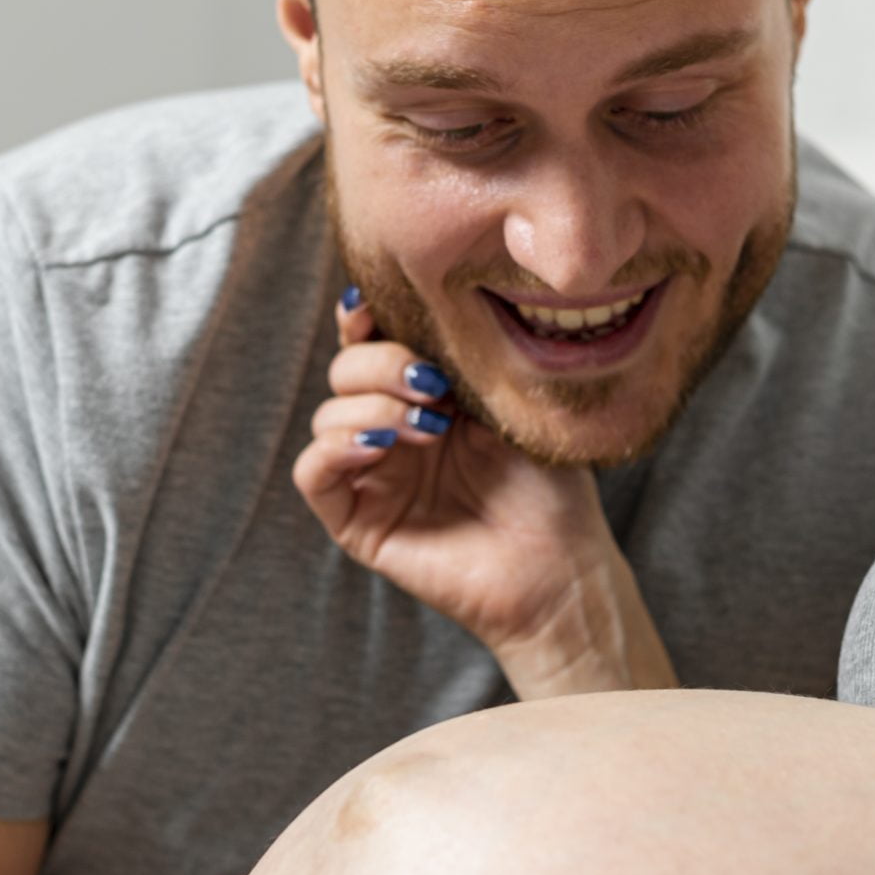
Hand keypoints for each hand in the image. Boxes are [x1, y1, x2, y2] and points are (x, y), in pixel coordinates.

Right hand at [292, 290, 675, 697]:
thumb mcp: (512, 405)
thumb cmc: (551, 489)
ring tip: (429, 426)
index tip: (377, 306)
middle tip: (434, 384)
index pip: (372, 342)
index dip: (364, 318)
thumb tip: (428, 308)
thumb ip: (465, 358)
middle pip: (345, 372)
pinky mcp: (358, 522)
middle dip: (381, 365)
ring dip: (370, 407)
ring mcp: (373, 476)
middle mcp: (393, 431)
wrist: (560, 569)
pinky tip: (380, 444)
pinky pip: (313, 474)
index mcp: (427, 396)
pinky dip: (334, 448)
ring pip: (326, 417)